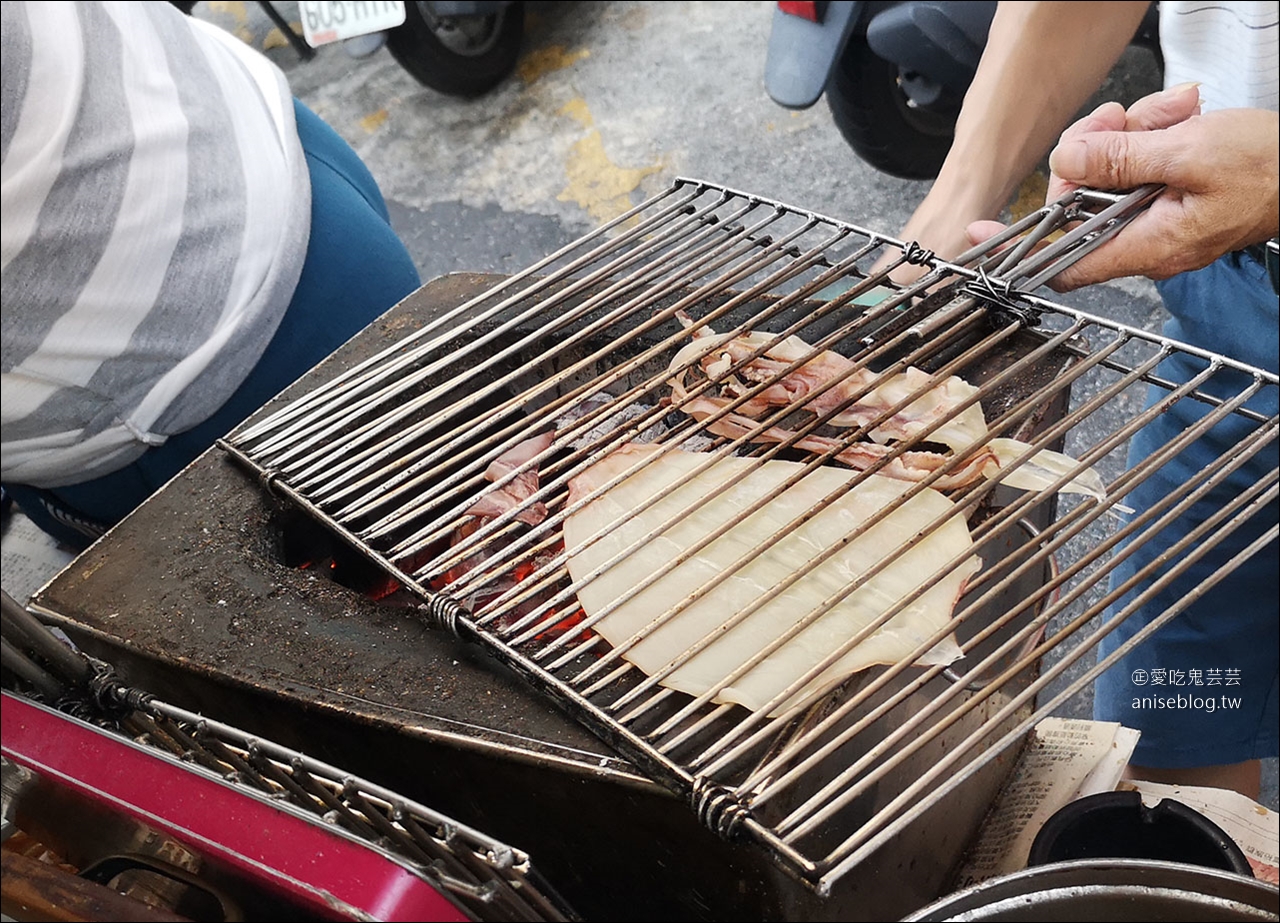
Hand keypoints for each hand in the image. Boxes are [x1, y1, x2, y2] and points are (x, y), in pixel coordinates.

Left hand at [966, 85, 1278, 290]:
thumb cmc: (1269, 170)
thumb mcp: (1188, 154)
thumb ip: (1121, 161)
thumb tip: (1065, 164)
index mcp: (1145, 245)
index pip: (1061, 262)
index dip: (1018, 248)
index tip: (979, 235)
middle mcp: (1144, 240)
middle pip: (1080, 199)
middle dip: (1092, 150)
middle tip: (1120, 121)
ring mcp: (1154, 218)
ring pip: (1108, 172)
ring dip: (1131, 132)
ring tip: (1170, 114)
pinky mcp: (1166, 196)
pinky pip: (1136, 165)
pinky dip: (1150, 134)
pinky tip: (1176, 117)